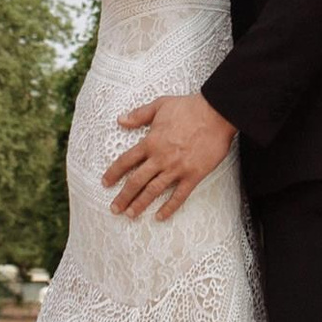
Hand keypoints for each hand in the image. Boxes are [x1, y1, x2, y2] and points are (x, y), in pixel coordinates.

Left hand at [103, 93, 237, 219]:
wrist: (216, 114)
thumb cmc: (189, 107)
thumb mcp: (160, 105)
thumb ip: (139, 115)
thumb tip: (120, 120)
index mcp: (151, 142)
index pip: (126, 161)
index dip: (114, 173)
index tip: (105, 183)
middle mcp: (160, 158)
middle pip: (136, 181)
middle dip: (123, 196)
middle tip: (114, 208)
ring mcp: (177, 168)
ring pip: (153, 190)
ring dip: (140, 204)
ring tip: (130, 215)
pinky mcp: (193, 175)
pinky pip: (179, 195)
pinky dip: (169, 207)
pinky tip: (160, 216)